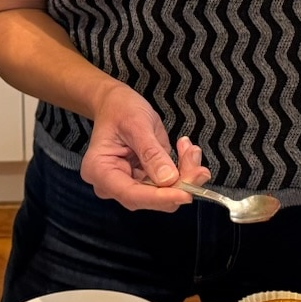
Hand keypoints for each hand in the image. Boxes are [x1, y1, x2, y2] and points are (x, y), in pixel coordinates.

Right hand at [83, 84, 209, 210]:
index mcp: (100, 171)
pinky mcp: (143, 181)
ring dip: (184, 175)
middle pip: (150, 198)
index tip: (186, 194)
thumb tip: (169, 179)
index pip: (131, 194)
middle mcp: (111, 184)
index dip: (160, 198)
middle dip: (179, 185)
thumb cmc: (119, 109)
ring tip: (190, 150)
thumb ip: (152, 153)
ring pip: (163, 193)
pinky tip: (186, 151)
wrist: (116, 103)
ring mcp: (128, 184)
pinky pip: (167, 184)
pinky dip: (182, 170)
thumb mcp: (137, 124)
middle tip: (200, 168)